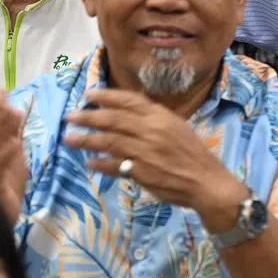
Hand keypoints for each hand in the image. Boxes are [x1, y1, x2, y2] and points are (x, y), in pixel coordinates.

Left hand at [63, 88, 247, 228]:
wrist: (207, 182)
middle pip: (113, 120)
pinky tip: (89, 162)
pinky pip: (114, 166)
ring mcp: (145, 152)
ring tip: (70, 138)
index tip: (88, 95)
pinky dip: (99, 164)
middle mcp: (151, 131)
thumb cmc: (193, 154)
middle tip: (70, 116)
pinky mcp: (141, 172)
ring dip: (86, 139)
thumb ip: (154, 119)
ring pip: (108, 141)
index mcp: (161, 117)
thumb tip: (127, 112)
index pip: (128, 101)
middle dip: (88, 117)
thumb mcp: (177, 127)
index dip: (105, 96)